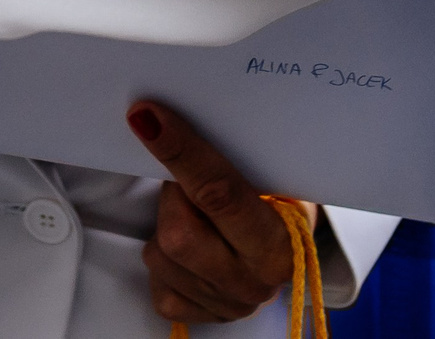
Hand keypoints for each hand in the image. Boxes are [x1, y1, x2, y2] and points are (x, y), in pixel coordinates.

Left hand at [129, 100, 319, 325]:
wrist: (287, 255)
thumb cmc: (280, 208)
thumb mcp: (279, 183)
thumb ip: (240, 163)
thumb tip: (180, 124)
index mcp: (280, 245)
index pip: (221, 195)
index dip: (182, 153)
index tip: (147, 119)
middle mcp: (253, 282)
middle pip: (179, 233)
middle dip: (173, 196)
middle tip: (185, 180)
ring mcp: (223, 305)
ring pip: (160, 254)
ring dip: (166, 224)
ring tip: (194, 214)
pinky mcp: (195, 315)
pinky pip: (155, 277)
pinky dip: (162, 253)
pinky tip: (188, 243)